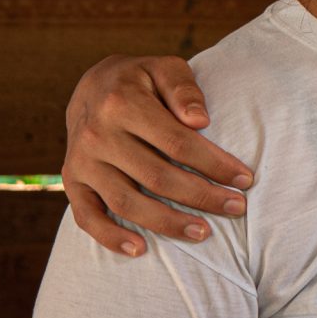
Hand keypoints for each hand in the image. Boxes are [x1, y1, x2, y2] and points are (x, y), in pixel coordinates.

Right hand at [61, 56, 249, 255]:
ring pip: (126, 202)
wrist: (90, 86)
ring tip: (203, 233)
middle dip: (202, 196)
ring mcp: (81, 162)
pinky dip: (110, 237)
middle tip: (237, 208)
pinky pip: (86, 216)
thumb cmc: (140, 79)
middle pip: (157, 177)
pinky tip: (140, 249)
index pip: (178, 143)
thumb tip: (200, 122)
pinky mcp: (71, 181)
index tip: (245, 179)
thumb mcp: (164, 67)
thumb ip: (184, 89)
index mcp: (123, 104)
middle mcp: (97, 135)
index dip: (214, 164)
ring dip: (167, 223)